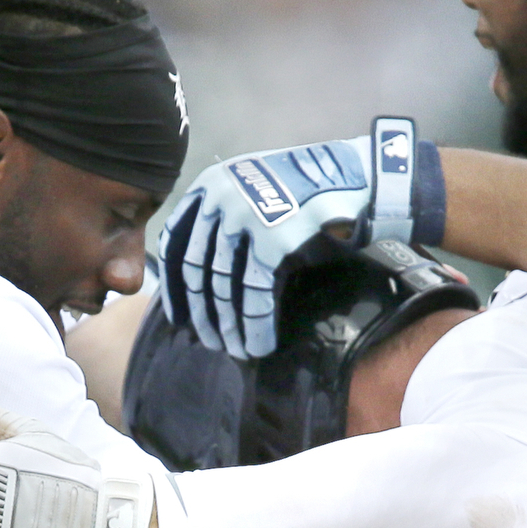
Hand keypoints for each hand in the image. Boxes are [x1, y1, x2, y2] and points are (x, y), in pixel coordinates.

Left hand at [159, 135, 372, 356]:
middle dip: (202, 312)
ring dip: (228, 325)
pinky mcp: (273, 240)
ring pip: (225, 285)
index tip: (178, 316)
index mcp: (209, 185)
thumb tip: (204, 279)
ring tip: (234, 350)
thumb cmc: (304, 190)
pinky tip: (258, 346)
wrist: (353, 177)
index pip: (174, 242)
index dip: (174, 285)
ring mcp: (246, 218)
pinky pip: (256, 293)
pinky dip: (255, 325)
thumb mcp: (251, 192)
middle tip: (208, 341)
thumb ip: (223, 222)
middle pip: (198, 269)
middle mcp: (221, 199)